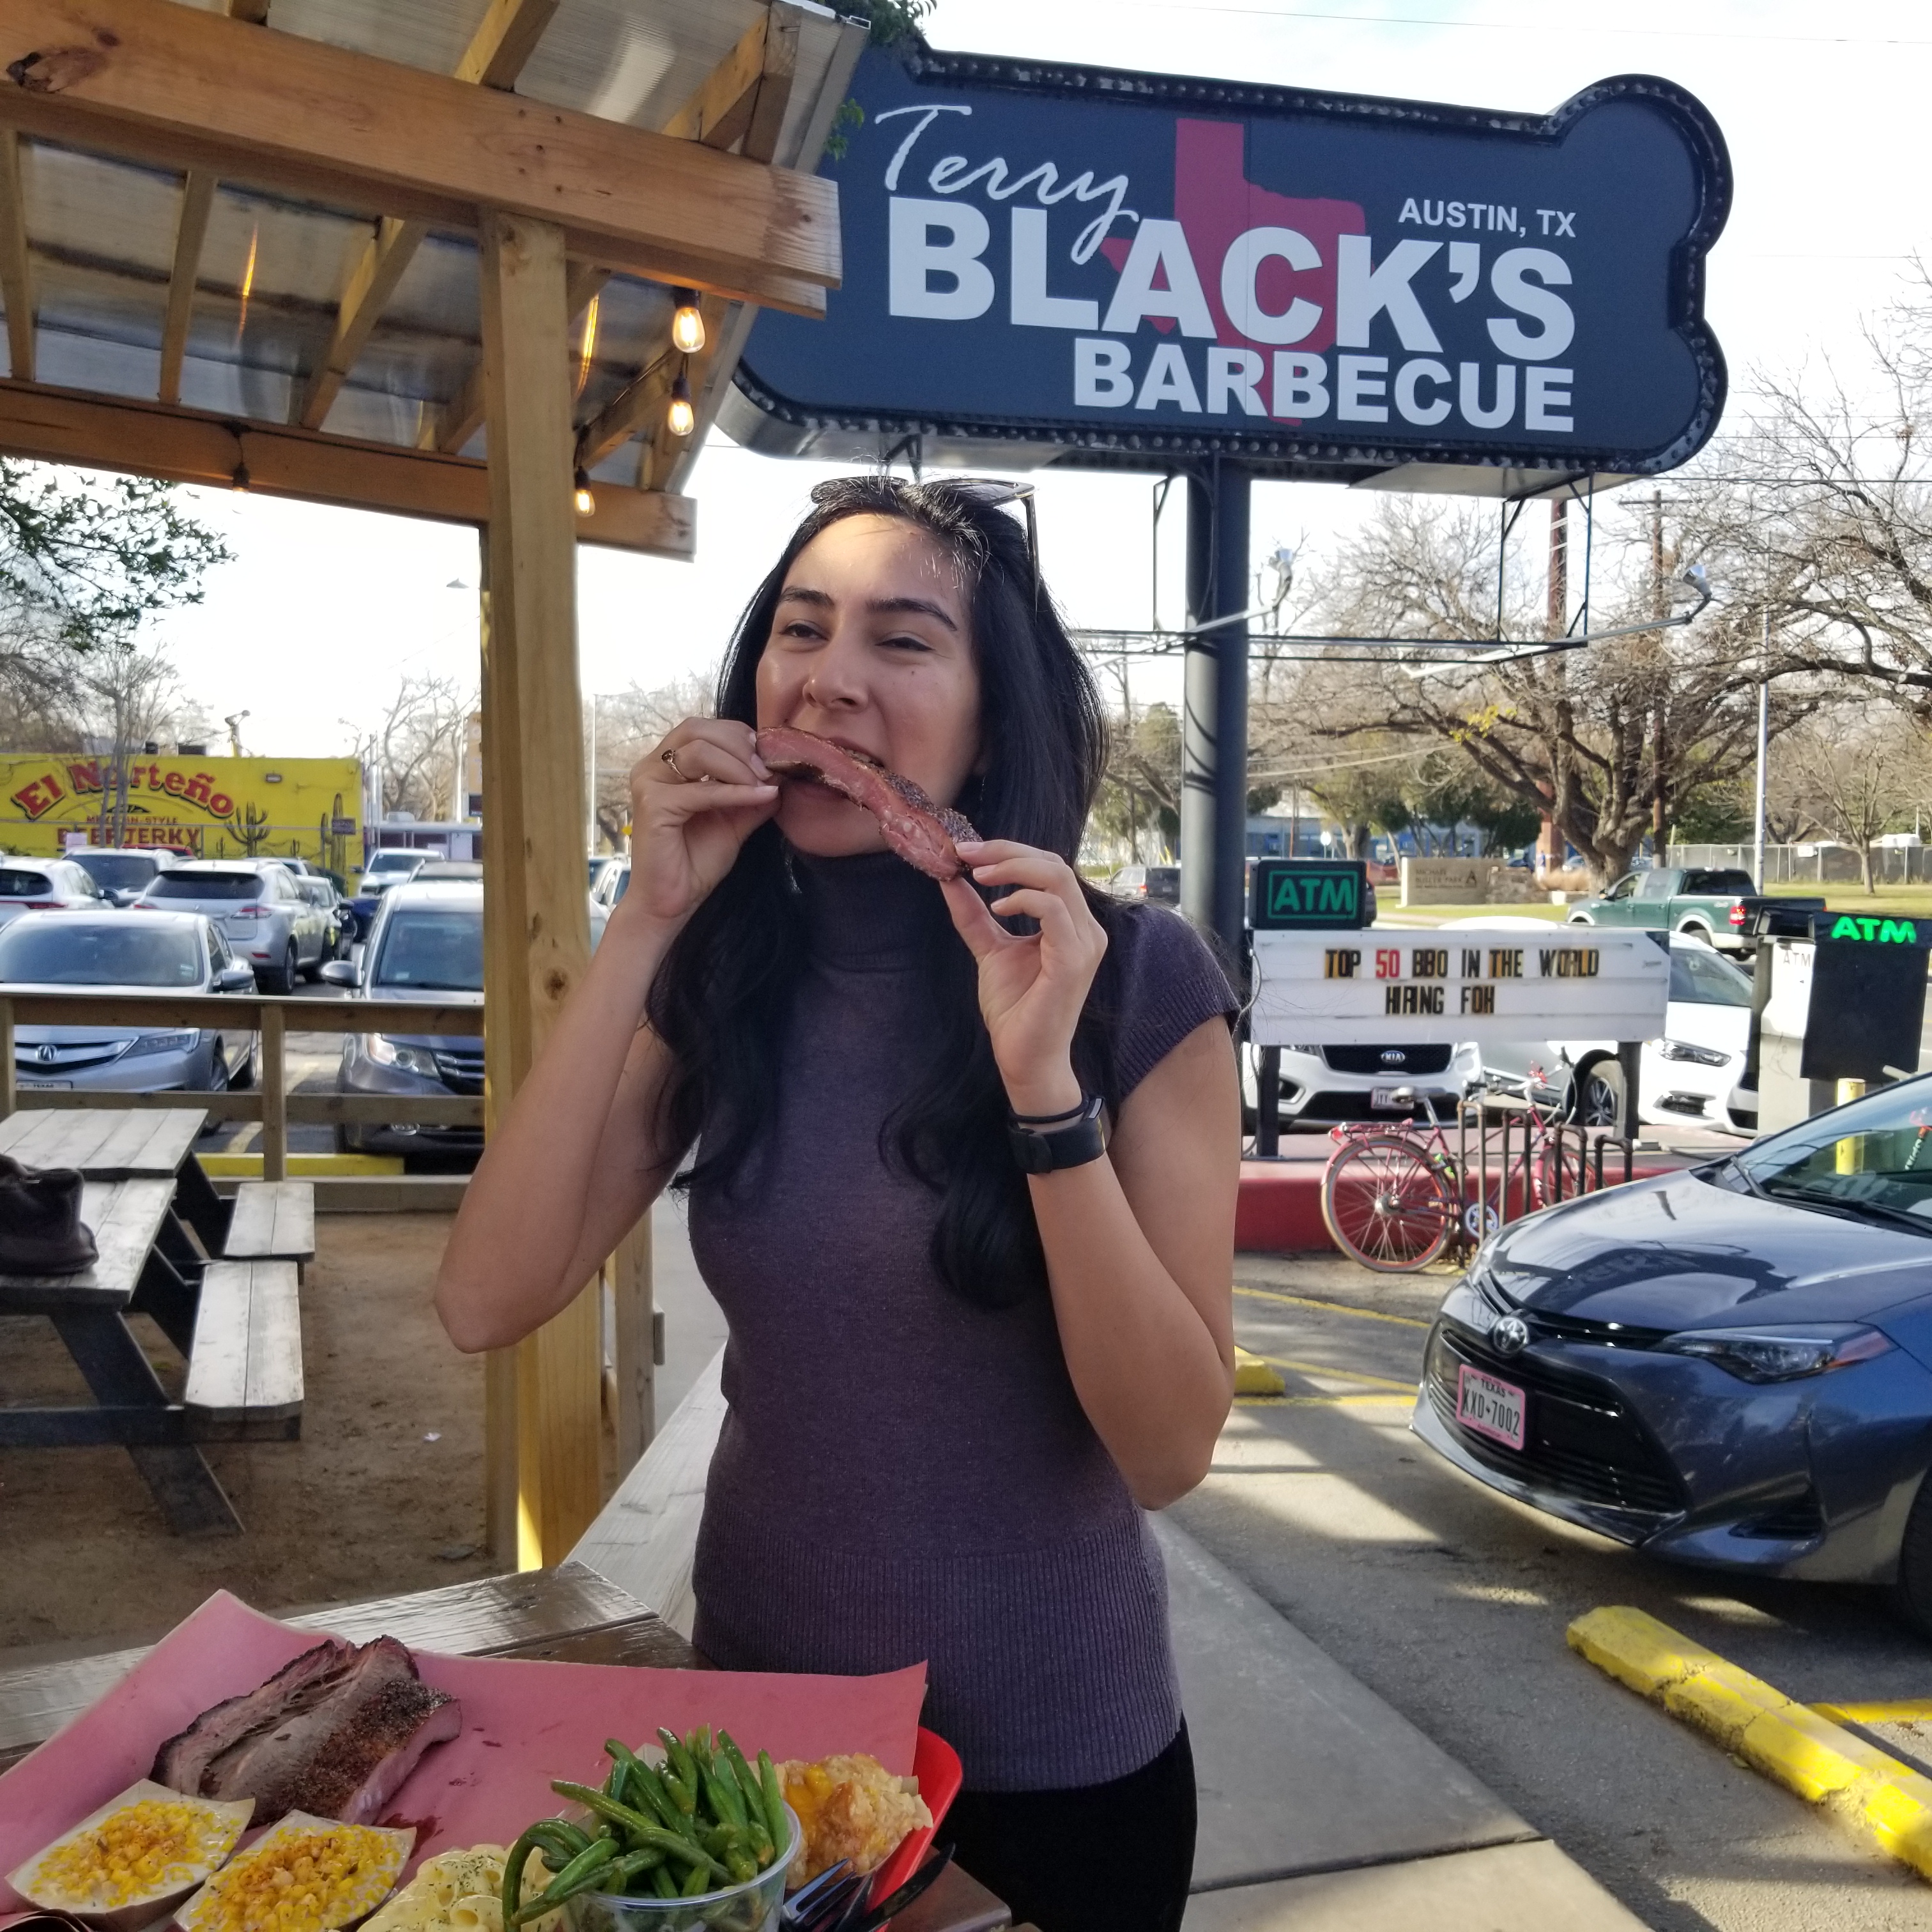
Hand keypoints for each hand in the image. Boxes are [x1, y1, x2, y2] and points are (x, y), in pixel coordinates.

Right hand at [624, 720, 777, 928]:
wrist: (673, 901)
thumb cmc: (696, 861)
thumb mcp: (735, 819)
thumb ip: (752, 792)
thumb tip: (782, 771)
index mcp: (667, 763)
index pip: (704, 727)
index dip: (739, 735)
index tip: (769, 757)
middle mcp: (652, 765)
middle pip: (699, 729)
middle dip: (741, 746)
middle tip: (769, 769)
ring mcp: (649, 782)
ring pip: (700, 751)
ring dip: (740, 766)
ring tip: (764, 784)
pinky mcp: (653, 805)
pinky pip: (702, 789)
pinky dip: (735, 792)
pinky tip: (759, 796)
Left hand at [941, 841, 1106, 1116]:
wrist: (1025, 1057)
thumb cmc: (1015, 1009)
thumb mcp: (989, 950)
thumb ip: (974, 916)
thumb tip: (951, 880)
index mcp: (1071, 923)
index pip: (1048, 867)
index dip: (1008, 851)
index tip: (966, 851)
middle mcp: (1085, 928)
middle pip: (1054, 863)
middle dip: (1007, 851)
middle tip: (967, 853)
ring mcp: (1084, 943)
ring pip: (1057, 878)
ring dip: (1013, 868)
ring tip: (979, 875)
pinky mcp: (1073, 960)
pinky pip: (1053, 910)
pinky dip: (1023, 899)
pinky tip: (997, 907)